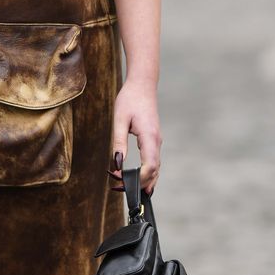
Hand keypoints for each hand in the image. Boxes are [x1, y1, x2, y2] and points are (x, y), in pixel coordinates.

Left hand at [106, 79, 161, 196]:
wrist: (143, 85)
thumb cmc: (130, 99)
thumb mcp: (119, 120)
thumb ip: (118, 143)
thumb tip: (117, 164)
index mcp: (150, 137)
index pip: (149, 167)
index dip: (137, 179)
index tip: (120, 181)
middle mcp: (156, 142)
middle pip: (154, 172)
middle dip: (138, 184)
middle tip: (119, 188)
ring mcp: (157, 142)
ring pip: (156, 169)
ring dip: (143, 181)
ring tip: (126, 188)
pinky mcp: (154, 141)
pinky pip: (153, 162)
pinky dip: (147, 174)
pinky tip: (139, 181)